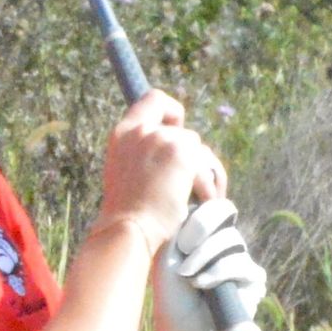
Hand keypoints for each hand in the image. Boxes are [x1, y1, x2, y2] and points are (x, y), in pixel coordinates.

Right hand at [95, 91, 222, 247]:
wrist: (128, 232)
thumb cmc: (129, 216)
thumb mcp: (127, 175)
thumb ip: (145, 155)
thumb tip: (180, 154)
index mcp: (122, 134)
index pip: (153, 99)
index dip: (172, 112)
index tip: (176, 132)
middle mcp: (140, 130)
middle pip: (185, 132)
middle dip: (194, 159)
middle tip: (193, 184)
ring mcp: (161, 139)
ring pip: (199, 150)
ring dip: (204, 175)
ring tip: (199, 200)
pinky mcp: (181, 152)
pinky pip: (207, 165)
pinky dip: (209, 186)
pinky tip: (202, 203)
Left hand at [149, 196, 268, 330]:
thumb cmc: (170, 296)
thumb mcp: (168, 255)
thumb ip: (182, 226)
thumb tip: (200, 200)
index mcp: (208, 236)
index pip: (217, 208)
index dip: (203, 215)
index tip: (182, 238)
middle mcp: (228, 246)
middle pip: (226, 221)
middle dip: (201, 236)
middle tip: (183, 255)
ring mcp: (243, 262)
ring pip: (234, 243)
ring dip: (207, 258)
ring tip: (189, 277)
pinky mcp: (255, 283)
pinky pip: (244, 266)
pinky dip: (220, 273)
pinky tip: (202, 285)